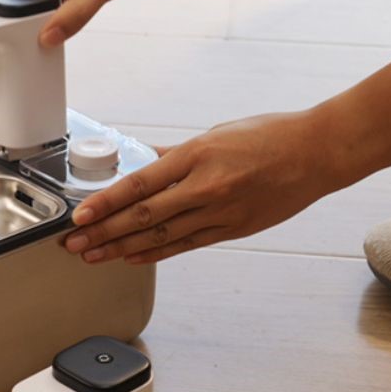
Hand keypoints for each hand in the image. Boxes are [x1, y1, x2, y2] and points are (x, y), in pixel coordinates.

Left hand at [63, 112, 339, 263]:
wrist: (317, 153)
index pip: (140, 184)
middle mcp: (206, 187)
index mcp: (197, 155)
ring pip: (161, 236)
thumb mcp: (216, 134)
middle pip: (143, 216)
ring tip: (93, 257)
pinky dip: (156, 252)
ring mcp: (221, 212)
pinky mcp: (234, 229)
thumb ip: (176, 152)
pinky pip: (187, 245)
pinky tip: (132, 257)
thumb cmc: (269, 135)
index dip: (105, 203)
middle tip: (73, 244)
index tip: (80, 216)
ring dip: (121, 248)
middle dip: (103, 232)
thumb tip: (142, 157)